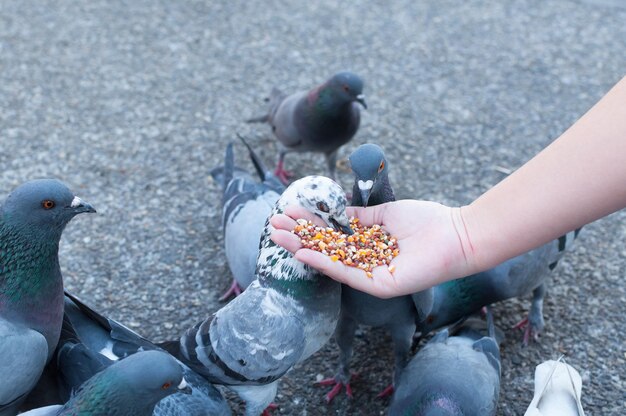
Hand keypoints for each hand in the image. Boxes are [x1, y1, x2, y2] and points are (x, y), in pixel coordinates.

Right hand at [270, 200, 469, 297]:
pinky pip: (346, 273)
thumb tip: (338, 211)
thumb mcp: (385, 215)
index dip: (310, 223)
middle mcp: (365, 260)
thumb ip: (361, 216)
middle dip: (299, 236)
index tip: (288, 211)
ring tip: (278, 236)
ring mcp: (369, 273)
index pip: (332, 233)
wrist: (455, 235)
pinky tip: (302, 253)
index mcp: (367, 243)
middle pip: (325, 248)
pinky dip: (323, 263)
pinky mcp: (377, 284)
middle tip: (273, 225)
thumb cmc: (426, 222)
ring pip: (329, 261)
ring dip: (302, 248)